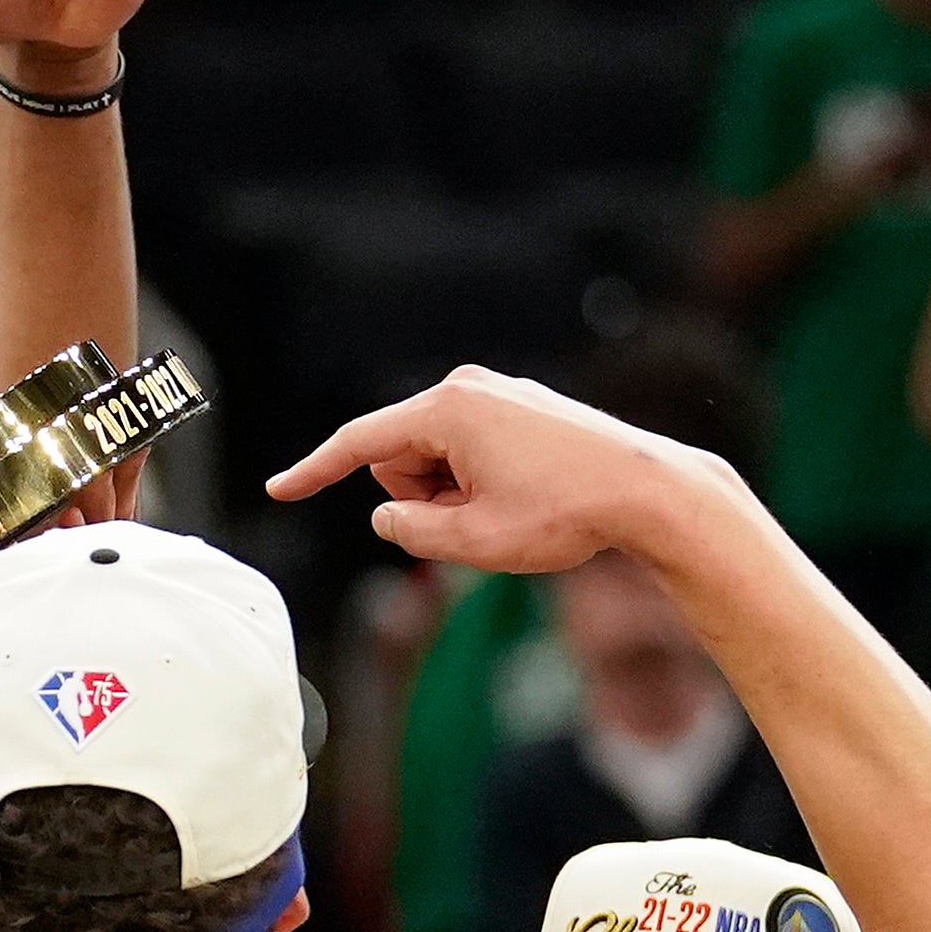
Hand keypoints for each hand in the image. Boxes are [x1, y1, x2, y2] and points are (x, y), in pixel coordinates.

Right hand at [265, 364, 734, 572]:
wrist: (652, 491)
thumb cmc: (565, 514)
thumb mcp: (473, 543)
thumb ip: (410, 532)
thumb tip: (388, 516)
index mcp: (446, 411)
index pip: (359, 443)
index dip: (314, 472)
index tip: (278, 490)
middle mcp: (467, 388)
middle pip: (400, 454)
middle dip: (418, 496)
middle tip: (474, 525)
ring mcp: (498, 393)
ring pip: (436, 455)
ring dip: (452, 492)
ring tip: (507, 512)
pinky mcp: (522, 405)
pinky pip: (471, 447)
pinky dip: (479, 479)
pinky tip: (527, 496)